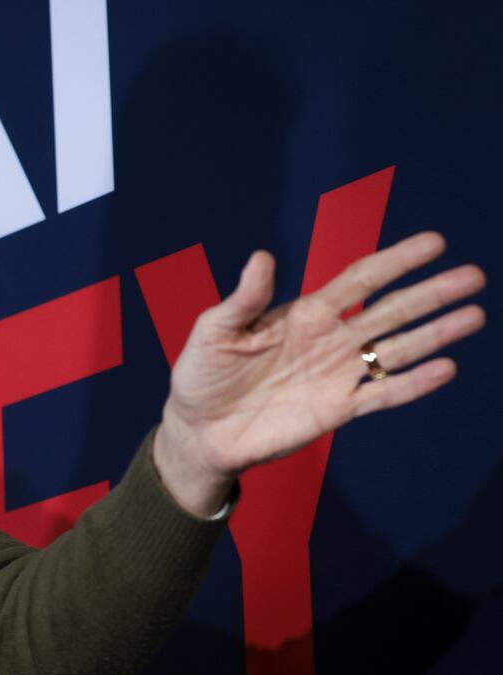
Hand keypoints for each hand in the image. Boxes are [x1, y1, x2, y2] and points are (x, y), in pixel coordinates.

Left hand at [154, 231, 485, 514]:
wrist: (199, 430)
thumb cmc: (202, 375)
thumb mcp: (214, 331)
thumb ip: (244, 298)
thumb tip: (264, 256)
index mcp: (303, 313)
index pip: (359, 280)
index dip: (395, 261)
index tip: (434, 243)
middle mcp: (329, 339)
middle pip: (390, 311)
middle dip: (430, 293)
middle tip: (473, 276)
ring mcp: (337, 374)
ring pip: (396, 349)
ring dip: (435, 333)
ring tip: (475, 315)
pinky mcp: (337, 409)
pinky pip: (382, 394)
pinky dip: (413, 383)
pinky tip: (445, 368)